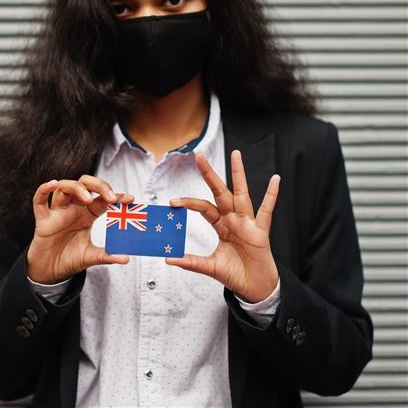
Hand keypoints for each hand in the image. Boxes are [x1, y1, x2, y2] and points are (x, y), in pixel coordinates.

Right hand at [26, 175, 134, 284]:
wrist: (50, 272)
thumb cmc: (69, 259)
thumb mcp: (91, 257)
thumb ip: (107, 255)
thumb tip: (125, 258)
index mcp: (86, 215)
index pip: (102, 199)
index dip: (117, 197)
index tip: (129, 199)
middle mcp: (73, 209)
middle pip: (84, 184)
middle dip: (99, 186)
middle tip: (110, 197)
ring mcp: (58, 212)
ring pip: (64, 188)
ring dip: (77, 188)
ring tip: (87, 198)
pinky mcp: (43, 220)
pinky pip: (40, 201)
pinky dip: (44, 190)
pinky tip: (53, 184)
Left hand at [165, 149, 280, 302]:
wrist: (255, 289)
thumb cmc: (235, 274)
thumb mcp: (210, 267)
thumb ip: (191, 262)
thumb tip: (169, 259)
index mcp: (221, 226)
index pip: (204, 207)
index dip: (189, 202)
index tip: (172, 201)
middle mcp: (234, 220)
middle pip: (220, 192)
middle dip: (209, 175)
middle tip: (198, 155)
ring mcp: (248, 224)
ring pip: (242, 194)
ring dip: (239, 174)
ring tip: (236, 154)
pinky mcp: (261, 232)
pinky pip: (266, 211)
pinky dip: (272, 195)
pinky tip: (276, 179)